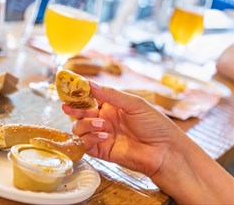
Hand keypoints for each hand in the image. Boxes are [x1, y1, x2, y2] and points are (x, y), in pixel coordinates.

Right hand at [62, 81, 182, 176]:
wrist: (165, 151)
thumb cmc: (154, 124)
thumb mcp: (134, 103)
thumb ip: (110, 94)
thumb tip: (89, 83)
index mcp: (111, 106)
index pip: (89, 98)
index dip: (78, 94)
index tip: (69, 88)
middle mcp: (103, 119)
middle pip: (79, 113)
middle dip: (74, 110)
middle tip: (68, 107)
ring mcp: (101, 135)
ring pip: (79, 128)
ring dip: (85, 125)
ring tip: (101, 125)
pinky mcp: (101, 151)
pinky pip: (85, 144)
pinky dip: (90, 138)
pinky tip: (105, 136)